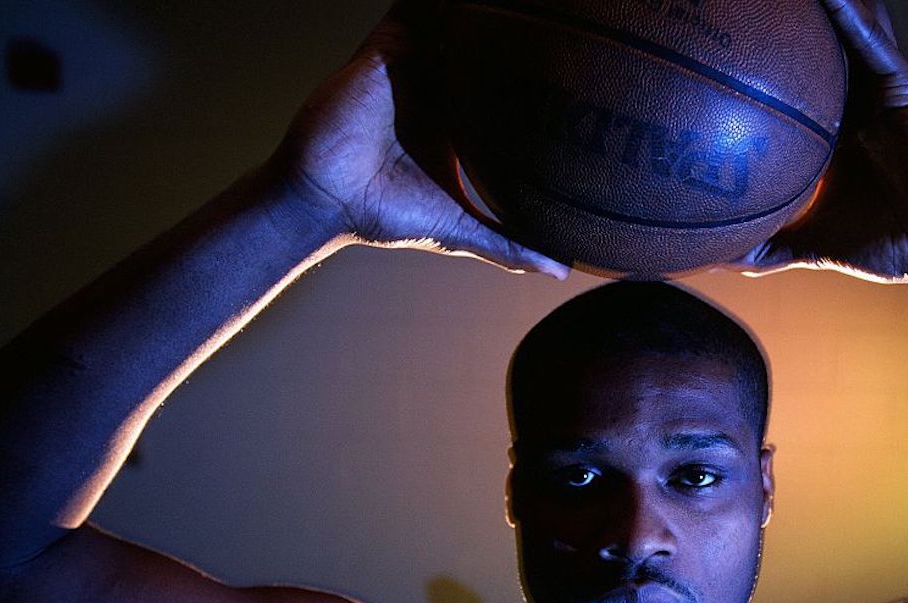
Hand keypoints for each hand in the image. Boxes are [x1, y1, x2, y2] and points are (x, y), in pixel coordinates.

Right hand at [272, 0, 567, 277]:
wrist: (327, 199)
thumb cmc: (388, 214)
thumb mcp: (462, 228)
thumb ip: (510, 244)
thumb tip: (563, 271)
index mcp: (461, 118)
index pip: (507, 83)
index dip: (537, 70)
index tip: (580, 67)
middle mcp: (440, 85)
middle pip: (486, 45)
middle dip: (515, 30)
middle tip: (567, 16)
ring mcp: (414, 60)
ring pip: (456, 19)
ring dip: (482, 12)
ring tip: (531, 1)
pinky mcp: (388, 44)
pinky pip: (417, 5)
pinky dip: (439, 0)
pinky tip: (471, 1)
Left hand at [743, 0, 907, 288]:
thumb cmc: (880, 242)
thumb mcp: (801, 244)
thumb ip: (758, 247)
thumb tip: (708, 260)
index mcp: (826, 127)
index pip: (785, 84)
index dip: (756, 61)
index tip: (718, 43)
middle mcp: (850, 98)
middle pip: (812, 46)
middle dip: (782, 21)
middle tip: (739, 5)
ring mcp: (877, 85)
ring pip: (843, 29)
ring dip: (818, 7)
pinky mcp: (902, 83)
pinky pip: (871, 41)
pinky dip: (848, 15)